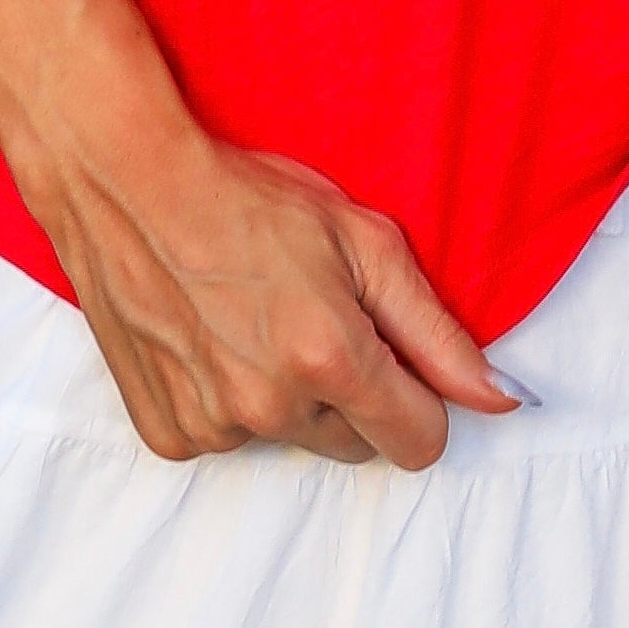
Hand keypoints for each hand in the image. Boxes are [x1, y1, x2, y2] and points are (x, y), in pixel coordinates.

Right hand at [30, 110, 515, 470]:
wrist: (127, 183)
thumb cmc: (247, 197)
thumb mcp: (364, 241)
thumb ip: (438, 332)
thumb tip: (501, 399)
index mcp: (331, 359)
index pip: (419, 441)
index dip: (419, 400)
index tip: (395, 359)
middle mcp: (272, 406)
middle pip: (355, 444)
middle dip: (351, 394)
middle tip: (313, 318)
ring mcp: (213, 426)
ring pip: (288, 439)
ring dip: (286, 397)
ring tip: (253, 319)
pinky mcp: (167, 433)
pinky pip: (226, 439)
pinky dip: (227, 403)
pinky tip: (210, 340)